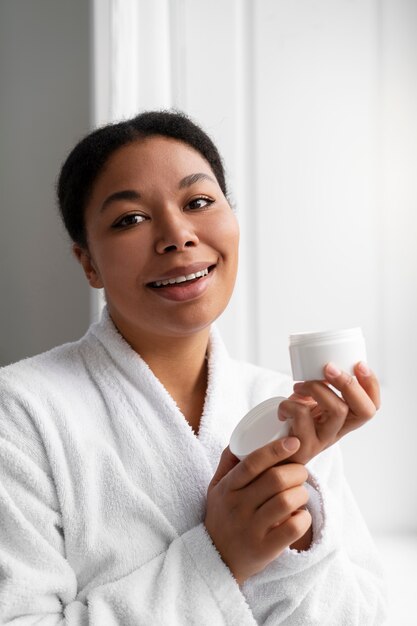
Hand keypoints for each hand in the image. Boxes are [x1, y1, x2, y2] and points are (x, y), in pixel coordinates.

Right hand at [205, 437, 311, 584]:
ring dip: (301, 493)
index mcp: (228, 488)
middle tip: (301, 473)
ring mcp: (251, 529)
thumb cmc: (222, 516)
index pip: (252, 463)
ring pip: (286, 501)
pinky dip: (303, 518)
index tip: (293, 442)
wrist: (215, 560)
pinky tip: (300, 515)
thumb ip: (227, 463)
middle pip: (275, 480)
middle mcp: (238, 507)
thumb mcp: (216, 488)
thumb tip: (240, 439)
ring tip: (301, 493)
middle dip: (297, 471)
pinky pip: (292, 528)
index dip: (275, 450)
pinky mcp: (264, 549)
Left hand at [278, 361, 380, 464]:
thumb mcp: (313, 407)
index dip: (371, 386)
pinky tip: (283, 408)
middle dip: (349, 384)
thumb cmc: (294, 424)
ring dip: (316, 388)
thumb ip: (322, 390)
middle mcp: (339, 431)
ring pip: (337, 410)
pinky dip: (289, 404)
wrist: (275, 455)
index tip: (359, 364)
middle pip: (363, 410)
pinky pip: (303, 416)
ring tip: (299, 387)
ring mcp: (324, 440)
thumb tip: (323, 363)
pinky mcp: (305, 446)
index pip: (372, 406)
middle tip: (328, 368)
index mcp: (344, 420)